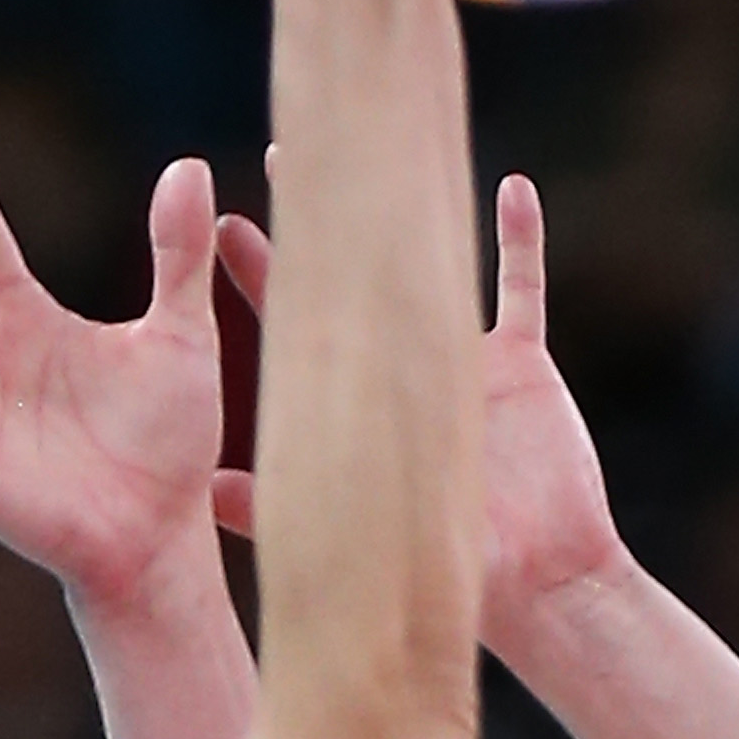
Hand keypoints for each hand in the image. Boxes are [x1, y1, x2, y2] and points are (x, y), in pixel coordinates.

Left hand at [204, 173, 621, 642]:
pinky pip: (523, 288)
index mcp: (357, 406)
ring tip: (381, 153)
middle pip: (351, 279)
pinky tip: (513, 188)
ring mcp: (463, 362)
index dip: (256, 272)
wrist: (539, 585)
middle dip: (317, 221)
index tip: (222, 223)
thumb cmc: (443, 568)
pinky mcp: (524, 366)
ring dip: (406, 214)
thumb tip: (199, 487)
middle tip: (283, 159)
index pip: (291, 323)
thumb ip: (276, 508)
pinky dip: (521, 240)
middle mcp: (403, 372)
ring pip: (432, 267)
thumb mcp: (352, 530)